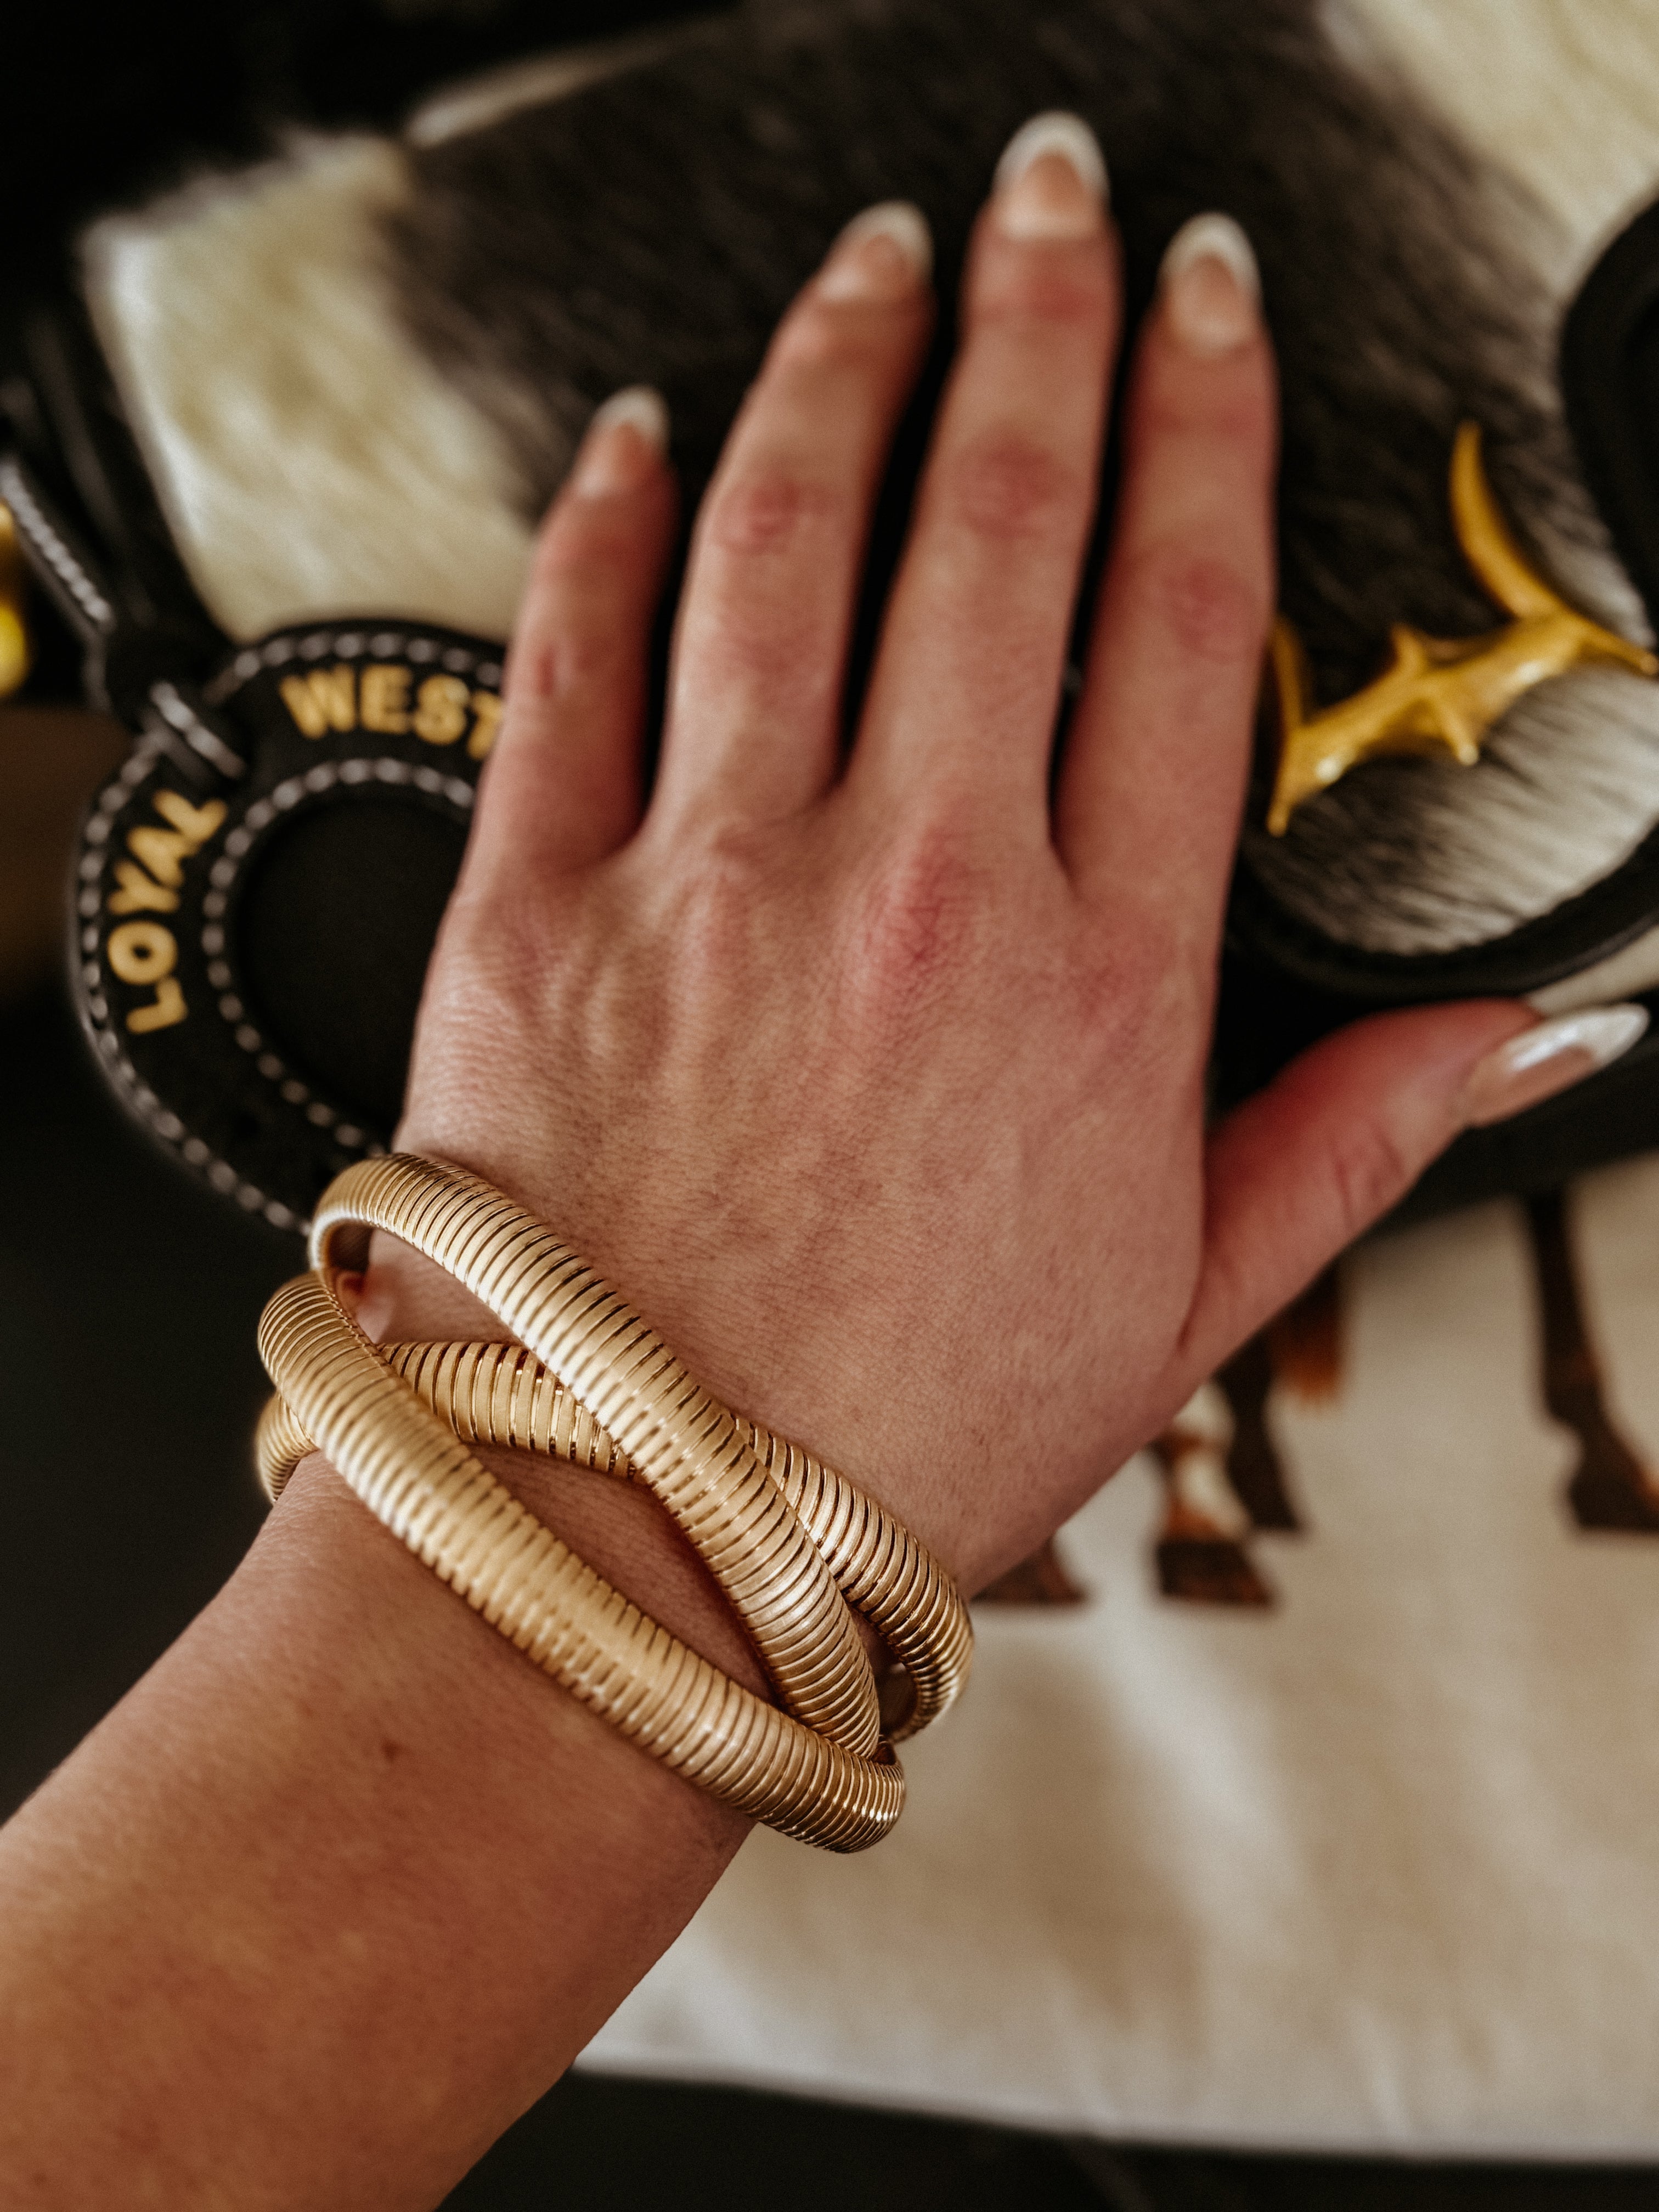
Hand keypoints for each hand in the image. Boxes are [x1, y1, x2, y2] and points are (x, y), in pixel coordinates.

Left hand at [369, 118, 1529, 1592]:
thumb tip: (1515, 1036)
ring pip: (789, 540)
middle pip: (999, 524)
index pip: (1178, 624)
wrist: (643, 1535)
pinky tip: (639, 437)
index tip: (1210, 315)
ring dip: (843, 365)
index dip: (1203, 427)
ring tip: (880, 257)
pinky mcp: (537, 908)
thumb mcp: (1181, 1308)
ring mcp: (715, 883)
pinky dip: (602, 523)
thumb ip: (1353, 1141)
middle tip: (1059, 199)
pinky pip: (569, 655)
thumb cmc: (895, 1438)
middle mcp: (915, 892)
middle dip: (1042, 320)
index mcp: (1093, 981)